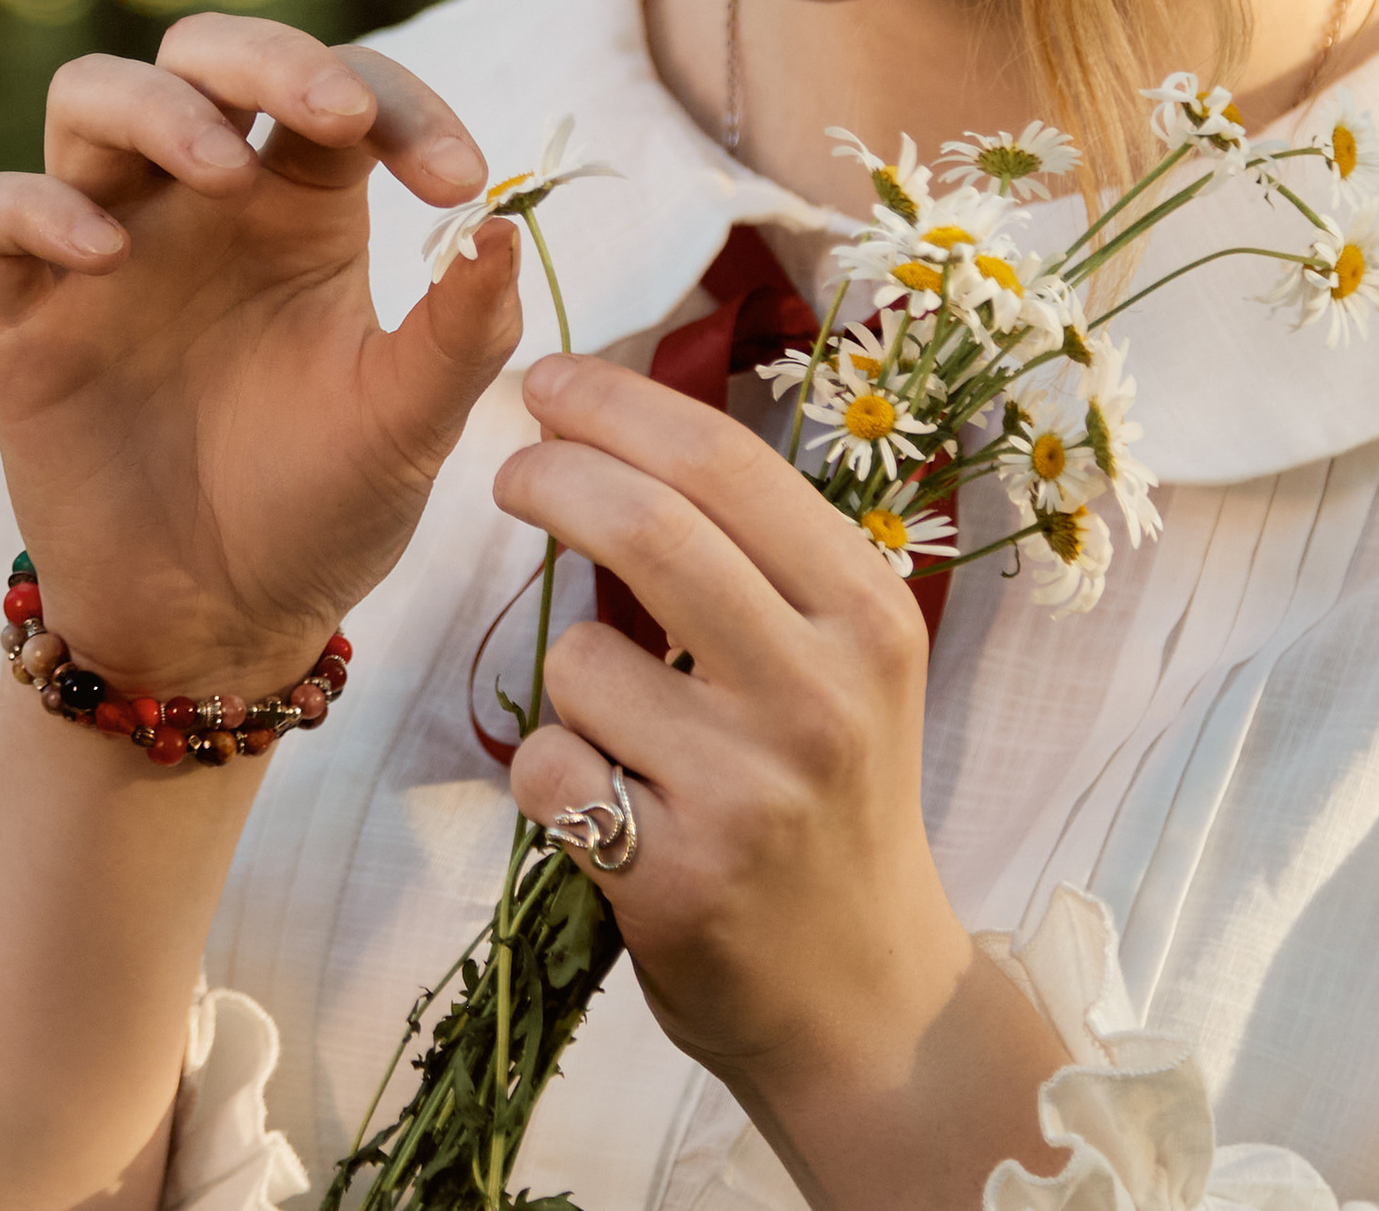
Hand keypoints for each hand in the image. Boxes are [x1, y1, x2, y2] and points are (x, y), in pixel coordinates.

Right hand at [0, 16, 520, 699]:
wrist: (214, 629)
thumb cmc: (318, 512)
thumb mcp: (409, 426)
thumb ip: (463, 330)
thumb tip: (509, 225)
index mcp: (303, 208)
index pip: (341, 92)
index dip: (401, 105)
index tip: (462, 181)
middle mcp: (200, 202)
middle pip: (206, 51)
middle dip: (269, 56)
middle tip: (337, 115)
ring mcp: (106, 244)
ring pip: (92, 93)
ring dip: (159, 107)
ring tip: (225, 174)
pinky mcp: (24, 312)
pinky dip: (38, 206)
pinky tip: (105, 252)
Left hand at [495, 356, 1067, 1206]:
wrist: (866, 996)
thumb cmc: (833, 792)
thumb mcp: (844, 657)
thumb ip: (758, 553)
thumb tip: (616, 421)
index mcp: (868, 612)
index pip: (724, 465)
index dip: (619, 407)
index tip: (549, 382)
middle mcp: (821, 691)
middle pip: (651, 529)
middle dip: (555, 476)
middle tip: (511, 471)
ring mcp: (751, 790)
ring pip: (580, 658)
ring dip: (568, 671)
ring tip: (624, 726)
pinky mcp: (679, 879)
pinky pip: (550, 768)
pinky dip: (550, 769)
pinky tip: (610, 804)